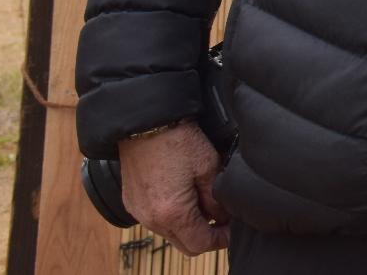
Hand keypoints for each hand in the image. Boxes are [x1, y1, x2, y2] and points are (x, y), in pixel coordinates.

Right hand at [118, 122, 228, 254]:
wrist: (146, 122)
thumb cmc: (178, 141)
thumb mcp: (209, 168)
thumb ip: (217, 199)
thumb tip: (223, 217)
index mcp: (172, 213)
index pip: (201, 244)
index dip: (222, 239)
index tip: (234, 229)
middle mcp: (151, 219)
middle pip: (184, 244)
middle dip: (206, 236)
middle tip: (224, 220)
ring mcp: (138, 212)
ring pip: (170, 233)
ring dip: (189, 225)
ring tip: (206, 203)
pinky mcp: (132, 202)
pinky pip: (156, 220)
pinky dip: (173, 216)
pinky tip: (185, 196)